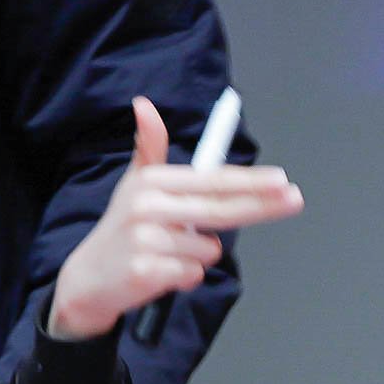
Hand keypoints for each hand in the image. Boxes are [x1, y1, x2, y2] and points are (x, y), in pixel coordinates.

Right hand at [47, 96, 303, 340]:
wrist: (88, 279)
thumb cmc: (123, 228)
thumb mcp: (134, 184)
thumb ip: (150, 147)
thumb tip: (144, 104)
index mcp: (152, 182)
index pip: (212, 180)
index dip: (251, 180)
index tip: (282, 180)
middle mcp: (148, 206)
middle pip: (221, 208)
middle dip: (263, 205)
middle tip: (295, 199)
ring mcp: (147, 239)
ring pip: (209, 249)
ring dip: (198, 256)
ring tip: (168, 254)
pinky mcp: (147, 271)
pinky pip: (194, 274)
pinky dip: (185, 278)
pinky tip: (162, 273)